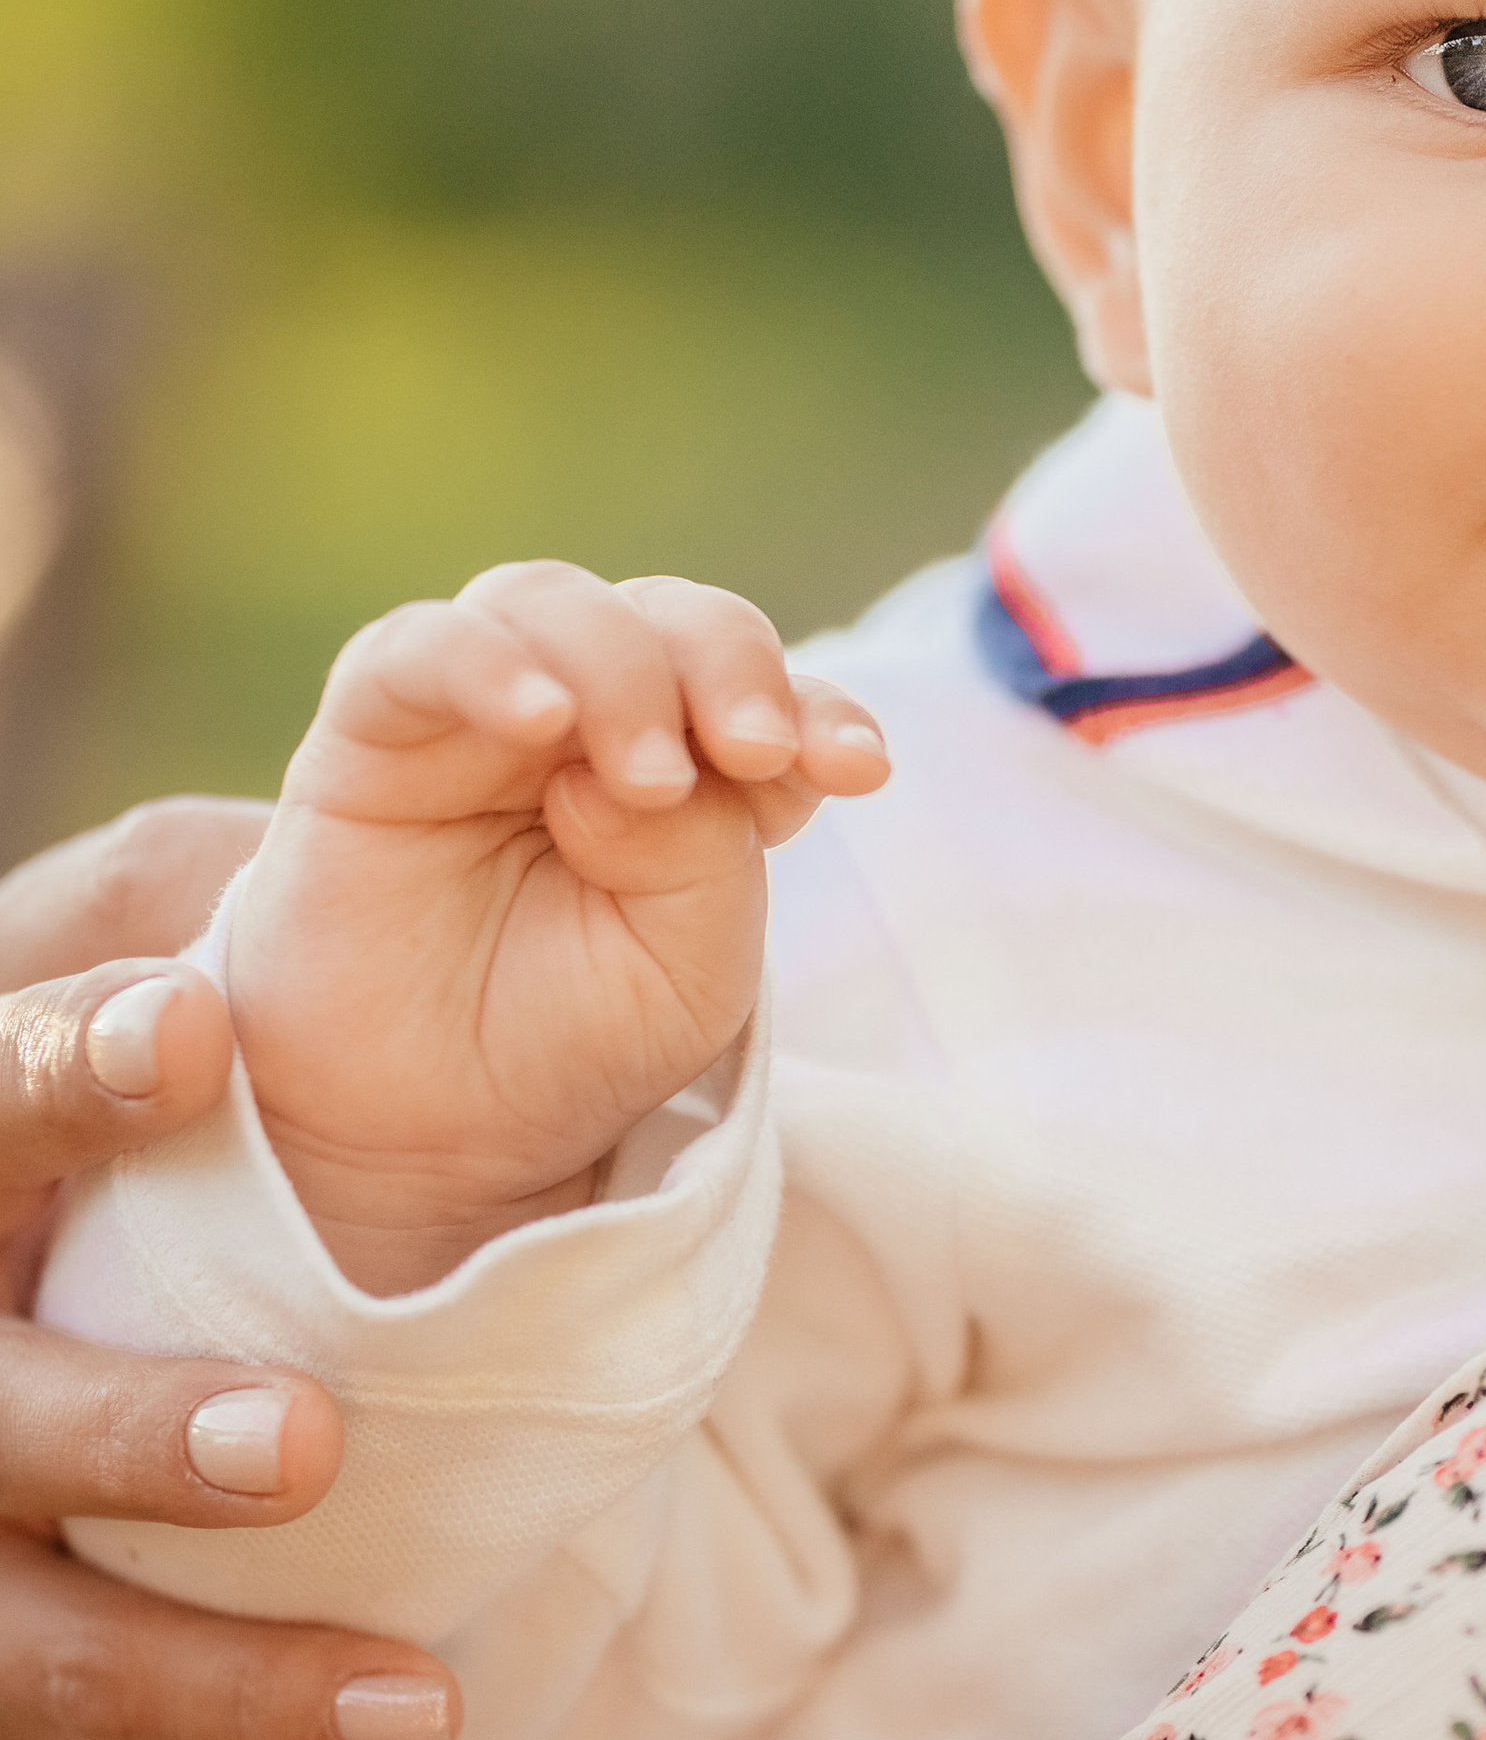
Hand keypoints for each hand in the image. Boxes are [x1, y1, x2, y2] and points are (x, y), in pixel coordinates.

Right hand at [0, 798, 453, 1739]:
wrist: (10, 1356)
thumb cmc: (86, 1127)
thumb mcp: (116, 1002)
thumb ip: (188, 918)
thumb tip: (338, 826)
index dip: (65, 1073)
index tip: (201, 1028)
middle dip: (131, 1413)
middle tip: (309, 1431)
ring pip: (31, 1596)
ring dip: (197, 1590)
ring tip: (352, 1530)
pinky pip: (109, 1679)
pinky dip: (262, 1698)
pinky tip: (424, 1700)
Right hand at [226, 566, 888, 1293]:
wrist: (429, 1135)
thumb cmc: (569, 1041)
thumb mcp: (688, 971)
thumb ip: (704, 857)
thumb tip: (636, 772)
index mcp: (696, 766)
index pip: (769, 693)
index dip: (818, 710)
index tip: (857, 768)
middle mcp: (592, 714)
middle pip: (673, 619)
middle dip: (731, 669)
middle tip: (753, 752)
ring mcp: (483, 711)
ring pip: (555, 604)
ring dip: (623, 672)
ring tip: (648, 778)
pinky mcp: (374, 728)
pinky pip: (420, 651)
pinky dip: (487, 664)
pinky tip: (538, 720)